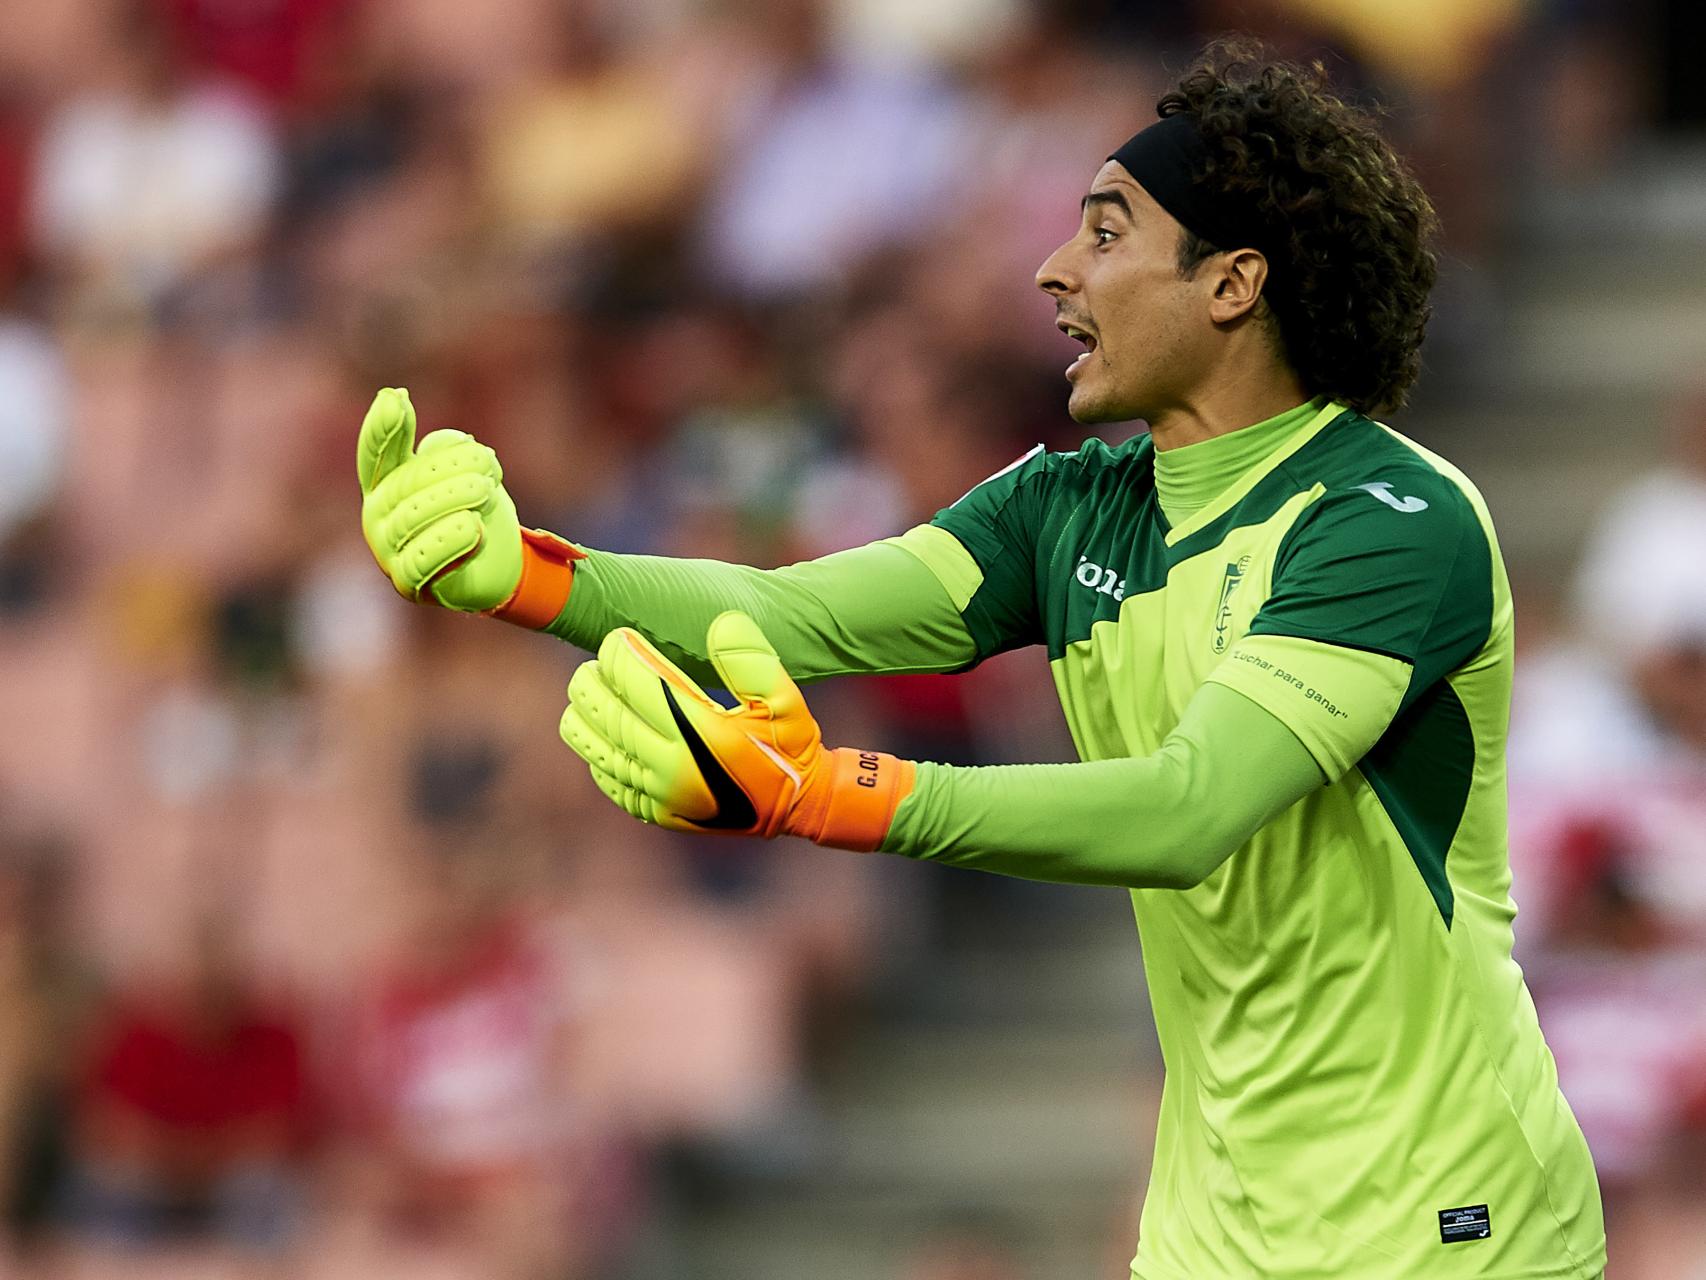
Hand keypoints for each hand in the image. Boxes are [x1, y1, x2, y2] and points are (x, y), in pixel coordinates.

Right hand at [357, 387, 578, 625]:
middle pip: (403, 485)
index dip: (382, 427)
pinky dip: (449, 542)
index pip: (375, 453)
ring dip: (453, 498)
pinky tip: (474, 527)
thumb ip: (448, 451)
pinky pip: (422, 562)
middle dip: (446, 468)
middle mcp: (378, 517)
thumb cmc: (474, 508)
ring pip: (412, 519)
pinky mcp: (409, 584)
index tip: (396, 398)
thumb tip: (442, 443)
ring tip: (486, 489)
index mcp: (385, 483)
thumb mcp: (466, 470)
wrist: (499, 562)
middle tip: (487, 461)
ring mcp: (389, 552)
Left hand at [559, 612, 914, 850]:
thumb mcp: (785, 698)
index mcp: (701, 734)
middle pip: (607, 712)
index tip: (619, 637)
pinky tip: (604, 729)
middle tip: (597, 661)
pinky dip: (595, 748)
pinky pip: (605, 776)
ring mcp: (658, 794)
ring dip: (584, 712)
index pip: (637, 682)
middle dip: (594, 679)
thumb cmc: (789, 744)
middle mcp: (672, 767)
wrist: (797, 805)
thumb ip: (752, 660)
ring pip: (594, 746)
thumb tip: (721, 623)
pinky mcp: (653, 812)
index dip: (619, 653)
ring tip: (591, 689)